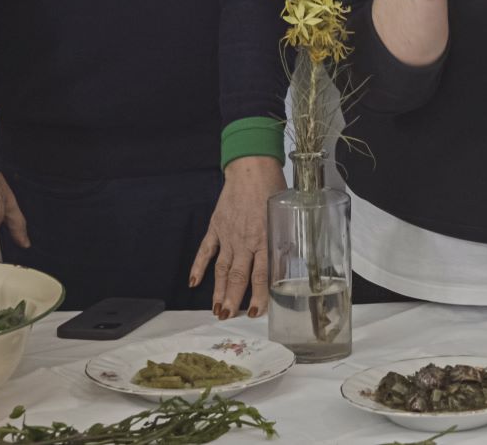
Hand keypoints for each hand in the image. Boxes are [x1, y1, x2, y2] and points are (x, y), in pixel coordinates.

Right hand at [190, 156, 284, 318]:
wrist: (251, 169)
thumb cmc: (274, 189)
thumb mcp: (287, 215)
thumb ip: (287, 239)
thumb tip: (292, 261)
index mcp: (265, 238)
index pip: (261, 274)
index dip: (258, 295)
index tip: (254, 312)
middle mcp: (245, 241)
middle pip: (238, 276)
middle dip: (234, 299)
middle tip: (228, 317)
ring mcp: (228, 235)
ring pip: (222, 268)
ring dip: (219, 290)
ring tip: (216, 308)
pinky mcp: (216, 227)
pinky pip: (205, 251)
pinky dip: (198, 267)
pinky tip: (194, 283)